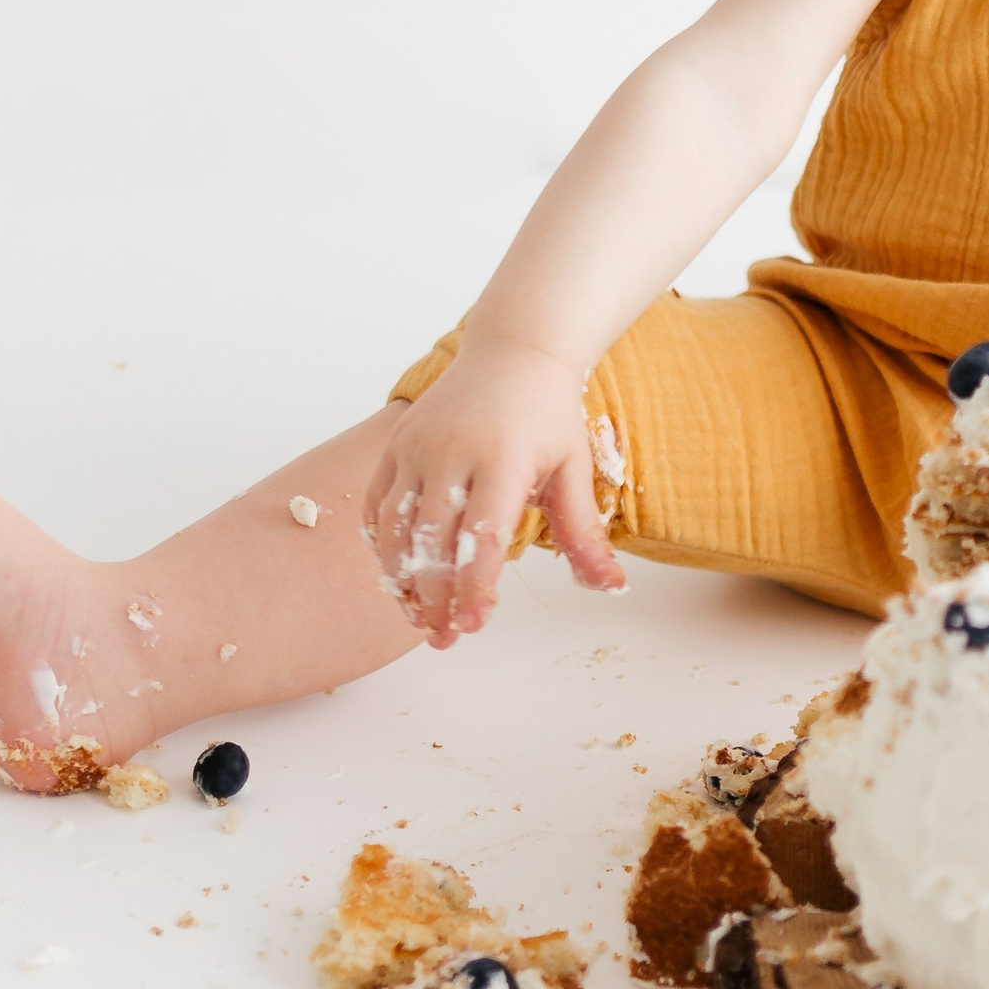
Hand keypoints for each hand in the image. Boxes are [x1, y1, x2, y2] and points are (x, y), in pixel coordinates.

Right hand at [361, 336, 628, 647]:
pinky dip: (383, 545)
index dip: (473, 587)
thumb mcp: (574, 467)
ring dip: (402, 579)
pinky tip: (399, 575)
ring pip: (396, 527)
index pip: (481, 537)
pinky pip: (378, 504)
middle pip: (431, 540)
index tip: (473, 625)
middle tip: (444, 637)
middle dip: (435, 597)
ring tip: (419, 617)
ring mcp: (417, 446)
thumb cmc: (549, 414)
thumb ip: (583, 531)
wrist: (514, 351)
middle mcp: (452, 451)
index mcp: (503, 459)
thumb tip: (609, 586)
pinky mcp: (396, 443)